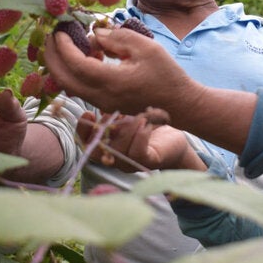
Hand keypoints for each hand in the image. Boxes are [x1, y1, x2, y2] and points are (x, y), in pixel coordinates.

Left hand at [45, 27, 257, 154]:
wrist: (179, 104)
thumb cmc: (167, 74)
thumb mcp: (146, 47)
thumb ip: (118, 38)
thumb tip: (96, 34)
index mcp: (110, 82)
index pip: (75, 63)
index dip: (63, 45)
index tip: (60, 29)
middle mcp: (101, 96)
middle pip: (63, 79)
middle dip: (52, 56)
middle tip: (51, 35)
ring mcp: (102, 103)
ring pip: (69, 86)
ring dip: (62, 65)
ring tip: (64, 44)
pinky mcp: (106, 104)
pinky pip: (81, 88)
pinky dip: (74, 72)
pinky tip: (86, 56)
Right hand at [77, 111, 204, 171]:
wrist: (180, 134)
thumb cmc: (151, 121)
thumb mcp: (129, 113)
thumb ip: (113, 110)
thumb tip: (100, 99)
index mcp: (109, 145)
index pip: (86, 144)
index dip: (82, 131)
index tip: (88, 113)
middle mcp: (116, 158)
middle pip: (96, 152)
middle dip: (103, 130)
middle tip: (114, 114)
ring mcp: (132, 163)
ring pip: (119, 150)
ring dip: (127, 128)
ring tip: (138, 114)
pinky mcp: (150, 161)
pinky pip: (138, 152)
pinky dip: (141, 135)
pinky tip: (147, 123)